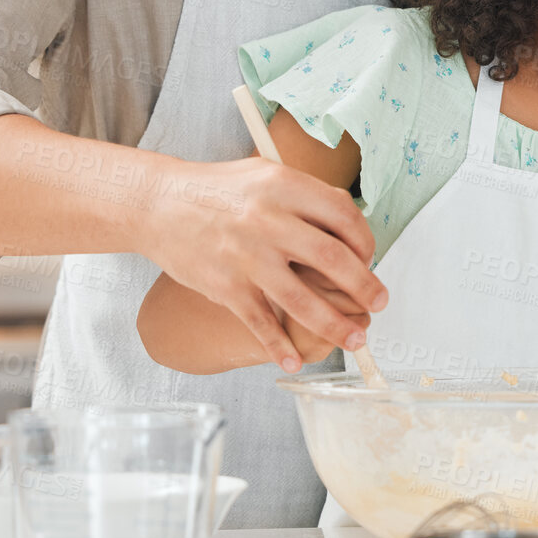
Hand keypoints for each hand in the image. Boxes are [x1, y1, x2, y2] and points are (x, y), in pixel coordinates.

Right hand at [142, 156, 385, 372]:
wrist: (159, 204)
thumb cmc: (218, 189)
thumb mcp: (266, 174)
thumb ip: (306, 196)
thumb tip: (350, 223)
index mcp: (284, 187)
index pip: (344, 217)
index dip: (365, 242)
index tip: (369, 259)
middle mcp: (268, 221)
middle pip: (333, 260)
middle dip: (364, 287)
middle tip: (378, 303)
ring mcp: (247, 256)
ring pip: (303, 300)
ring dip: (335, 326)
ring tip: (356, 339)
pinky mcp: (225, 286)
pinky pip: (260, 323)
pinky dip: (278, 348)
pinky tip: (293, 363)